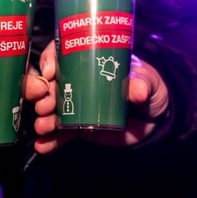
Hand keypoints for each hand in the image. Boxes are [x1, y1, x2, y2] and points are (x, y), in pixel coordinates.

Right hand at [25, 41, 170, 153]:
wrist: (153, 118)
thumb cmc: (148, 88)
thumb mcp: (148, 81)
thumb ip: (142, 83)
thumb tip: (137, 91)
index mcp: (90, 60)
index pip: (63, 51)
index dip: (51, 58)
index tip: (50, 71)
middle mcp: (77, 80)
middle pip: (51, 82)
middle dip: (42, 93)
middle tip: (44, 104)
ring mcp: (76, 104)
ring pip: (52, 109)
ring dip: (43, 117)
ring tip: (43, 126)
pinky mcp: (79, 127)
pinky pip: (61, 133)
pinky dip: (50, 140)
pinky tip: (43, 146)